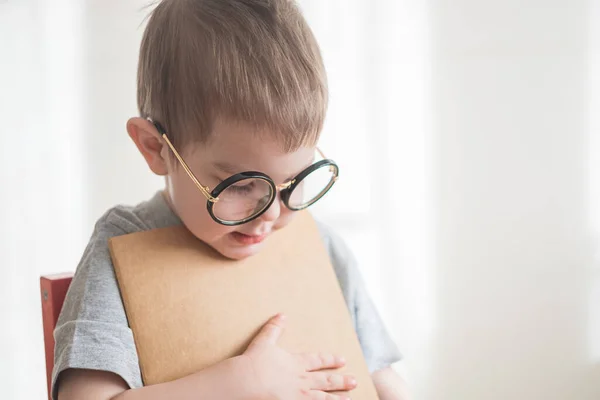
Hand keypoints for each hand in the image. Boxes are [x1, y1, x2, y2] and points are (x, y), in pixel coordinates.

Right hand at [240, 314, 356, 399]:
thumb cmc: (253, 362)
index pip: (318, 360)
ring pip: (323, 397)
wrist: (246, 381)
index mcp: (296, 362)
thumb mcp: (264, 341)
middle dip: (341, 380)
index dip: (331, 360)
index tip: (342, 360)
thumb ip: (274, 328)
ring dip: (337, 398)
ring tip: (348, 398)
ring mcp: (300, 395)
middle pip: (326, 379)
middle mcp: (302, 379)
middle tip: (354, 381)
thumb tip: (281, 314)